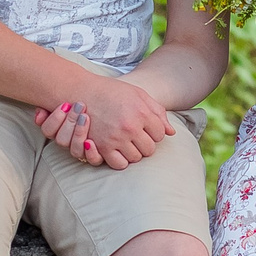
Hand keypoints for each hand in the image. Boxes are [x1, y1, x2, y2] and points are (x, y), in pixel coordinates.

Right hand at [33, 75, 172, 169]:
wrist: (84, 92)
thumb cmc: (113, 92)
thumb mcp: (139, 95)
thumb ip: (158, 112)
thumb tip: (171, 132)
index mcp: (141, 112)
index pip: (160, 134)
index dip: (154, 132)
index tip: (146, 127)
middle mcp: (130, 127)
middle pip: (149, 149)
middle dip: (146, 143)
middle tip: (137, 136)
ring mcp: (115, 138)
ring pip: (136, 158)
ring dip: (134, 152)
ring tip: (127, 142)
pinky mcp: (102, 146)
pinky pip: (119, 164)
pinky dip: (121, 160)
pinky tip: (118, 150)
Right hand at [33, 99, 102, 165]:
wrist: (111, 103)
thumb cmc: (89, 101)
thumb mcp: (70, 96)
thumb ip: (51, 103)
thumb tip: (40, 113)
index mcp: (59, 129)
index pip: (48, 131)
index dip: (54, 120)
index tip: (65, 104)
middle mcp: (68, 141)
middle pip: (61, 140)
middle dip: (69, 121)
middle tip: (79, 106)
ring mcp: (82, 149)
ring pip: (75, 150)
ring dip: (78, 133)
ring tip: (86, 117)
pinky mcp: (98, 154)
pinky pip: (93, 160)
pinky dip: (91, 152)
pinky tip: (91, 141)